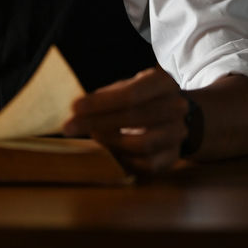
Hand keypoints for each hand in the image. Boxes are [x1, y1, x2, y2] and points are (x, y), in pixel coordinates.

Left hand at [62, 67, 187, 175]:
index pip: (131, 94)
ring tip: (94, 135)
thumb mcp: (126, 88)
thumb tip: (77, 110)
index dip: (101, 102)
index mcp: (163, 83)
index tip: (74, 107)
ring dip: (111, 141)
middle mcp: (177, 107)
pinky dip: (123, 159)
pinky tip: (111, 150)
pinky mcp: (172, 156)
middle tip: (69, 127)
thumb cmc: (140, 99)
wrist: (173, 117)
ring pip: (141, 143)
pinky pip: (145, 164)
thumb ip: (104, 97)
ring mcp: (178, 132)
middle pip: (134, 117)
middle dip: (97, 123)